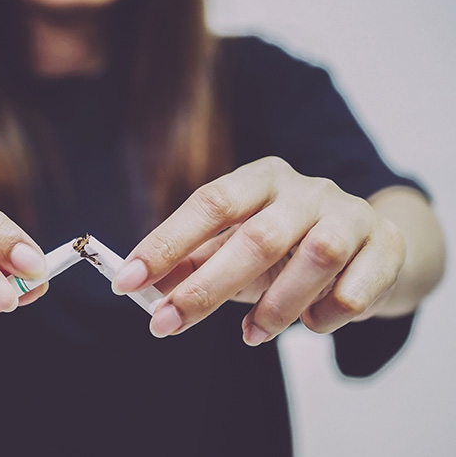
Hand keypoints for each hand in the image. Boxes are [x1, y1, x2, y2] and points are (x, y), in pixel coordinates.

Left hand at [112, 156, 405, 345]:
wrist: (369, 242)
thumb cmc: (287, 244)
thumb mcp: (235, 244)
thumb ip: (193, 261)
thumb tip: (141, 284)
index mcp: (260, 178)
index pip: (209, 202)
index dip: (166, 242)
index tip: (126, 280)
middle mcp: (306, 189)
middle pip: (256, 238)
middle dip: (206, 289)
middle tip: (166, 324)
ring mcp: (350, 214)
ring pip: (315, 260)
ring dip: (275, 308)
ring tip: (251, 335)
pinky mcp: (385, 247)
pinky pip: (354, 293)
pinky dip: (326, 316)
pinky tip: (311, 322)